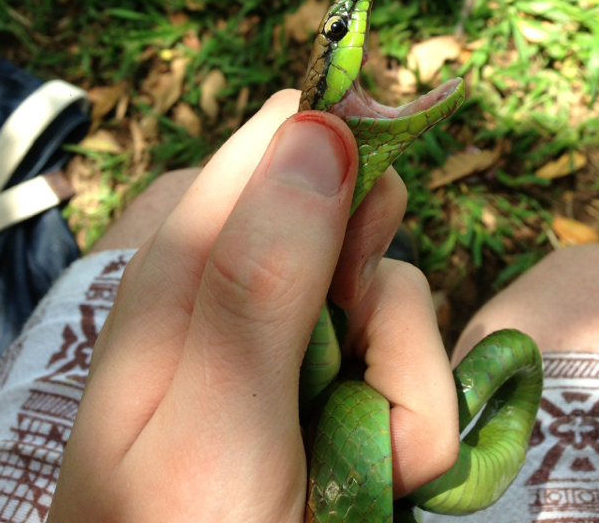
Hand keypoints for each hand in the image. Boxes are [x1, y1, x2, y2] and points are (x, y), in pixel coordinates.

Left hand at [49, 91, 457, 522]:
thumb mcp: (218, 413)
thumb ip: (261, 273)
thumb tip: (316, 123)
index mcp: (186, 265)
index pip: (273, 145)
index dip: (341, 156)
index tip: (378, 215)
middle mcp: (242, 288)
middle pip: (350, 220)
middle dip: (376, 298)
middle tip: (349, 362)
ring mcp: (296, 343)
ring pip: (393, 300)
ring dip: (399, 382)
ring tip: (355, 460)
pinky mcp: (336, 391)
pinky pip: (409, 369)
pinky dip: (412, 425)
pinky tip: (379, 474)